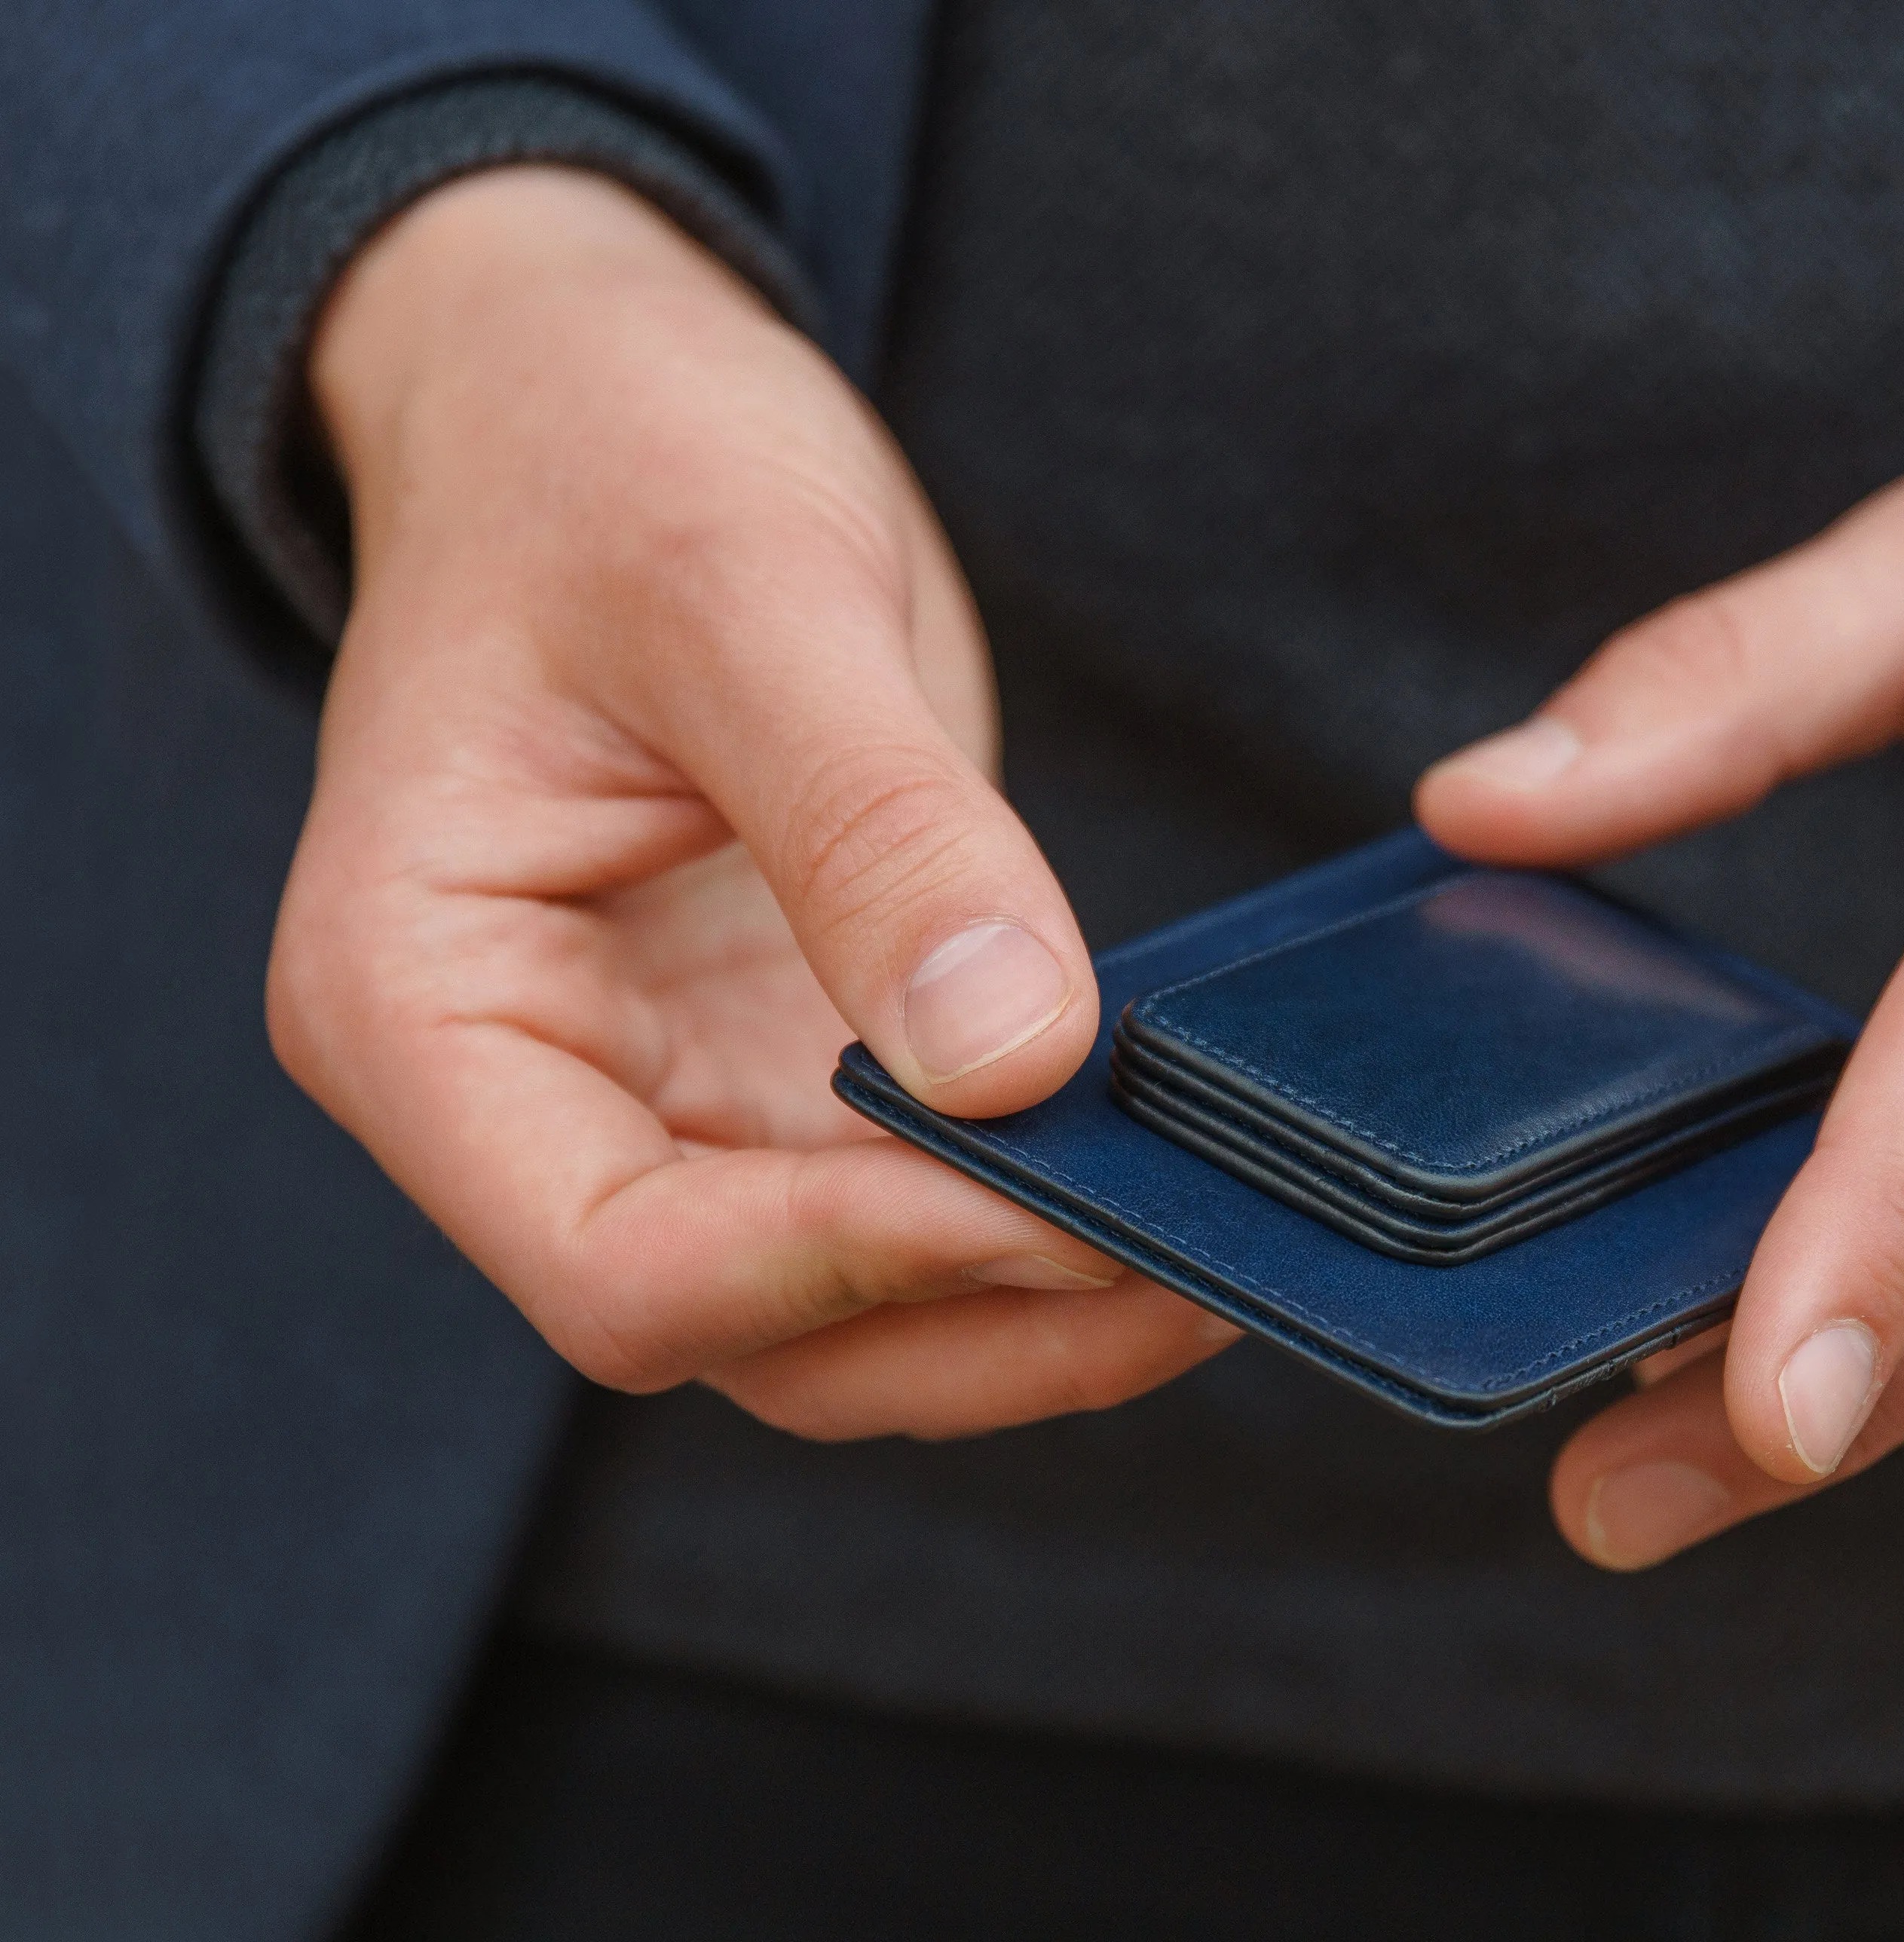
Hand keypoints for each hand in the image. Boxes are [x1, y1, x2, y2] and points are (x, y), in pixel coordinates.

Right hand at [269, 167, 1230, 1436]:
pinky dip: (1041, 1218)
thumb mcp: (743, 591)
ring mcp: (659, 1096)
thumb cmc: (612, 454)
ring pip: (849, 1313)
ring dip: (1034, 1308)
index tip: (1060, 1201)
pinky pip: (910, 1209)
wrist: (603, 400)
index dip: (849, 1264)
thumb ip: (873, 829)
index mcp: (419, 1008)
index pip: (619, 1260)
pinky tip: (1184, 1180)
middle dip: (978, 1317)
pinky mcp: (778, 1067)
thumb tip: (1016, 1060)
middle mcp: (525, 1099)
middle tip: (1212, 1265)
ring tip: (1233, 1247)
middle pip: (752, 1328)